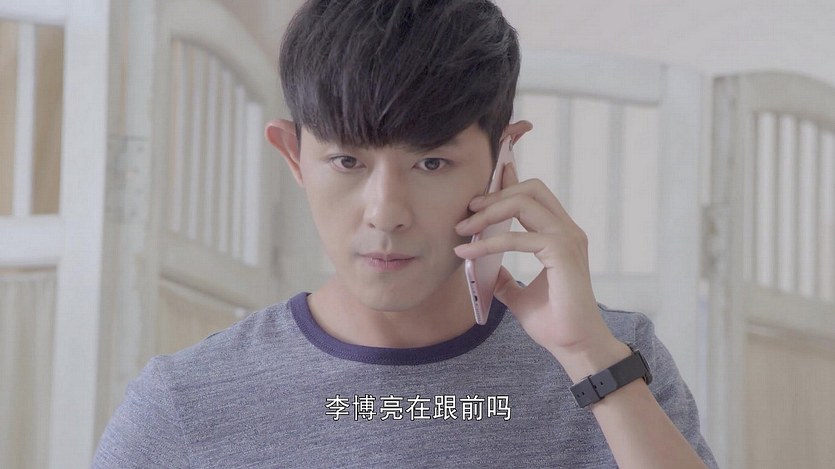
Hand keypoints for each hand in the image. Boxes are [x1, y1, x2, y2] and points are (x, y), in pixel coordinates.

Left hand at [453, 152, 622, 369]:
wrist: (575, 347)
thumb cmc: (555, 323)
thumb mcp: (519, 296)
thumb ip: (505, 279)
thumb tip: (486, 270)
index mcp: (561, 236)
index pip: (535, 196)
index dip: (510, 181)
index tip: (484, 181)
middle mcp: (567, 231)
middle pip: (531, 189)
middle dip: (495, 194)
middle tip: (468, 210)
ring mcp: (567, 239)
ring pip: (523, 203)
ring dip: (488, 212)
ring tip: (463, 229)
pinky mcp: (562, 253)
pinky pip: (517, 237)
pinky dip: (489, 241)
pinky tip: (469, 252)